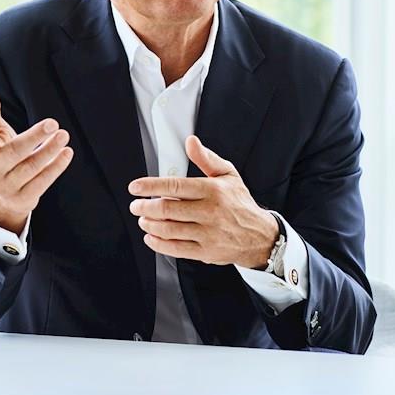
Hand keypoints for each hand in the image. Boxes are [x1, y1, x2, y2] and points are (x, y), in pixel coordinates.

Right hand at [0, 86, 73, 233]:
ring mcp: (7, 187)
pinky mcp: (23, 199)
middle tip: (53, 123)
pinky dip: (56, 167)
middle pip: (14, 152)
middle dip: (34, 137)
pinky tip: (66, 153)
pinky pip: (42, 182)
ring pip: (31, 167)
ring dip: (49, 150)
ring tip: (63, 135)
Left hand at [128, 135, 278, 268]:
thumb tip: (191, 142)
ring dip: (149, 224)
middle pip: (168, 209)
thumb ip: (206, 158)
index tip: (135, 188)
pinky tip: (152, 237)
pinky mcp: (205, 252)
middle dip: (145, 207)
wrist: (259, 236)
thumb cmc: (240, 203)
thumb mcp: (228, 175)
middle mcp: (209, 212)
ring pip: (169, 230)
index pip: (175, 186)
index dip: (150, 186)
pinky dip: (158, 244)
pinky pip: (175, 249)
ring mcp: (207, 233)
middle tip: (136, 206)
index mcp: (213, 190)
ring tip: (143, 220)